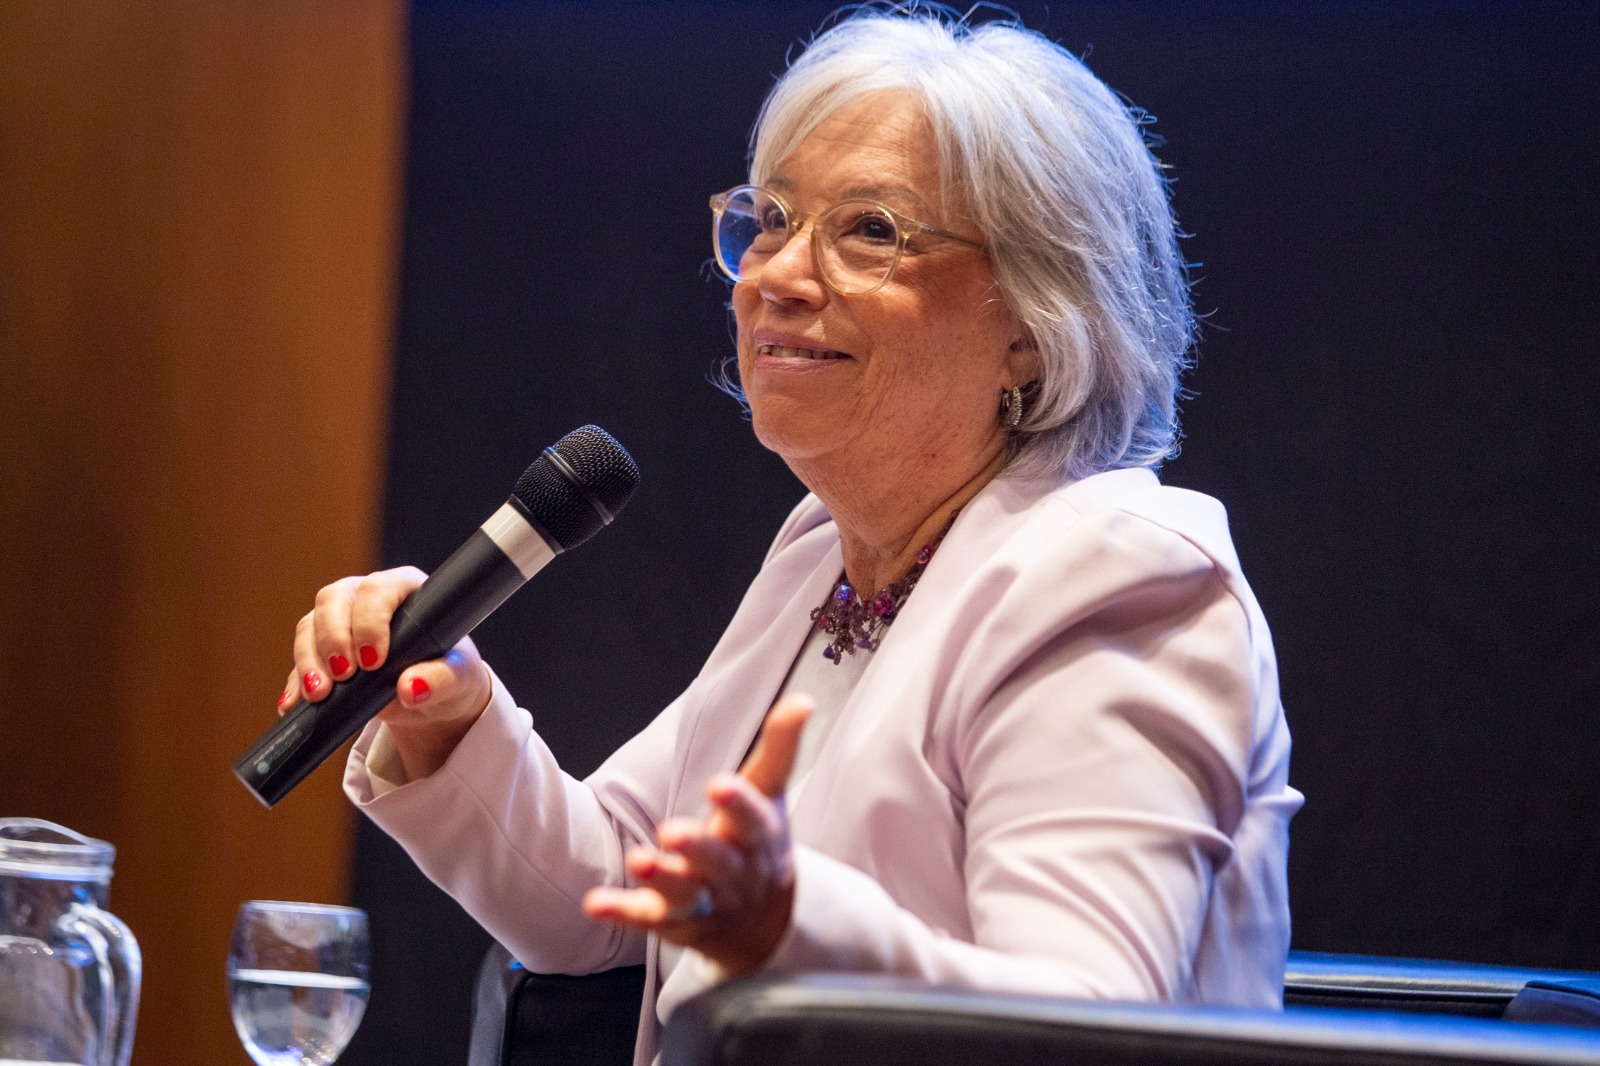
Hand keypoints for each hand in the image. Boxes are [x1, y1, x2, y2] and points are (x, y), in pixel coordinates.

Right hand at [278, 567, 491, 779]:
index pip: (378, 589)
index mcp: (405, 589)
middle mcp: (366, 598)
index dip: (369, 621)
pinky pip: (300, 659)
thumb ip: (441, 680)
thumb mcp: (459, 679)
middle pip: (333, 600)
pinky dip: (296, 682)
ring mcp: (341, 621)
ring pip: (310, 626)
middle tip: (343, 676)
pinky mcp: (323, 650)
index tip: (373, 661)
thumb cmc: (452, 675)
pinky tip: (295, 702)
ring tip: (320, 694)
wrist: (434, 699)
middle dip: (332, 638)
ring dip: (309, 661)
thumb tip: (411, 688)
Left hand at [582, 694, 812, 975]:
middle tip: (670, 831)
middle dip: (697, 847)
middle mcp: (735, 873)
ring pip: (686, 895)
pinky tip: (595, 902)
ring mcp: (706, 901)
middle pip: (718, 862)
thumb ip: (780, 747)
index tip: (718, 784)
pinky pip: (649, 919)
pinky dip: (623, 910)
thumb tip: (804, 701)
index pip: (753, 818)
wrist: (767, 922)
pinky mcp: (676, 923)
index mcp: (758, 836)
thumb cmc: (760, 841)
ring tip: (638, 860)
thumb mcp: (770, 794)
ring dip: (662, 878)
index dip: (738, 802)